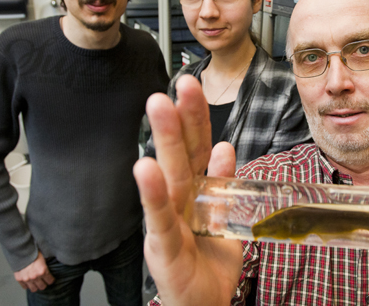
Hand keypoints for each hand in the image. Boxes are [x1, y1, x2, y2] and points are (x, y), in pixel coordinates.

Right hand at [13, 252, 54, 291]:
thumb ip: (45, 267)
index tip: (50, 279)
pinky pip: (25, 287)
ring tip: (36, 282)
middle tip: (43, 281)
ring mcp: (27, 279)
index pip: (50, 281)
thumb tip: (49, 270)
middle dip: (44, 284)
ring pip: (34, 289)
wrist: (21, 251)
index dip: (50, 280)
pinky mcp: (20, 279)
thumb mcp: (43, 258)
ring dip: (36, 286)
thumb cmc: (33, 253)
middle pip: (42, 287)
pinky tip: (29, 281)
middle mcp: (35, 277)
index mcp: (43, 271)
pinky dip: (27, 285)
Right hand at [133, 75, 242, 305]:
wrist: (204, 304)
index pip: (197, 146)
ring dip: (164, 142)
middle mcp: (179, 200)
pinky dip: (152, 194)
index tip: (193, 84)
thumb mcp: (223, 215)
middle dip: (179, 118)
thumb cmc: (210, 261)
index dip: (196, 116)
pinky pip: (158, 218)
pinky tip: (144, 169)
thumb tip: (224, 146)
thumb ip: (223, 182)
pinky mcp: (163, 248)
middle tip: (178, 85)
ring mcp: (169, 222)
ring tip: (158, 108)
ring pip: (168, 178)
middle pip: (181, 154)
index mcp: (195, 191)